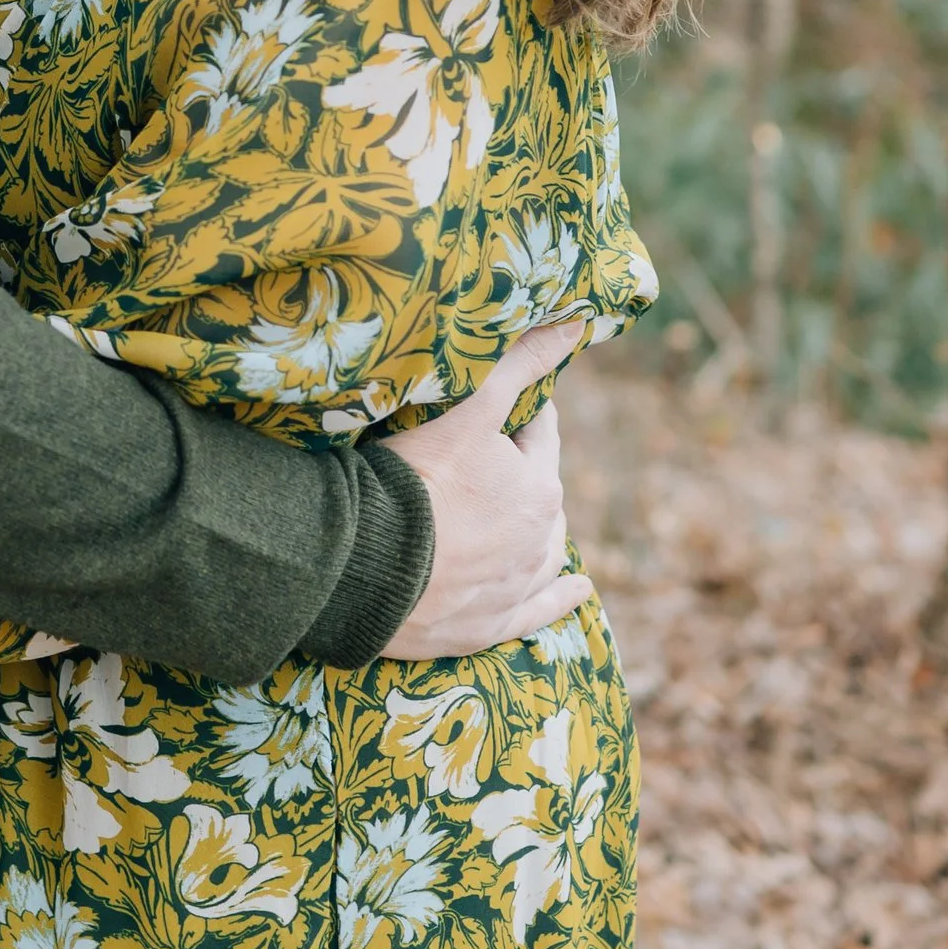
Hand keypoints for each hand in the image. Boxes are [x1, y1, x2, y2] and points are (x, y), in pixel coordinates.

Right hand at [378, 321, 589, 657]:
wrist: (366, 567)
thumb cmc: (413, 481)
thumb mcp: (468, 412)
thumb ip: (519, 365)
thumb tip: (576, 322)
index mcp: (539, 486)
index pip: (538, 434)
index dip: (518, 415)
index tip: (500, 406)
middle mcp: (540, 538)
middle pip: (542, 493)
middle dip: (523, 475)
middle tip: (486, 461)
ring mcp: (517, 586)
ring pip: (546, 550)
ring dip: (539, 531)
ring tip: (523, 517)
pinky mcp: (491, 626)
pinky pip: (540, 610)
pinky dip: (562, 598)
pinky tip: (581, 590)